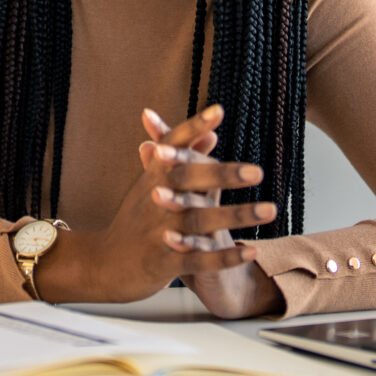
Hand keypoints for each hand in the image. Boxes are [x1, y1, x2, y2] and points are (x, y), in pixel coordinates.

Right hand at [32, 104, 275, 304]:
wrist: (105, 264)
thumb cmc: (136, 218)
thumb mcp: (152, 184)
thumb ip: (183, 158)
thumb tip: (213, 133)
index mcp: (153, 177)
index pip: (173, 145)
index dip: (194, 127)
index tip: (219, 111)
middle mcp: (153, 200)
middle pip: (188, 182)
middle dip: (223, 175)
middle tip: (257, 171)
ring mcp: (158, 232)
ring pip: (200, 222)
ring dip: (236, 215)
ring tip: (270, 209)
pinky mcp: (163, 263)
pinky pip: (198, 260)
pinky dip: (224, 257)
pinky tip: (250, 251)